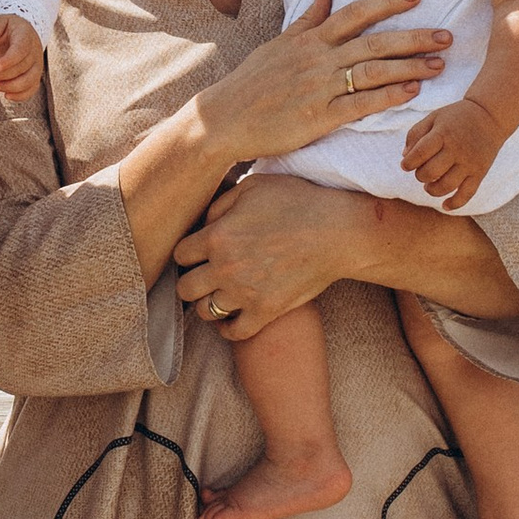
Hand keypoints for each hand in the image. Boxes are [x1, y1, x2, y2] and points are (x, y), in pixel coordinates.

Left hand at [0, 12, 44, 101]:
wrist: (21, 33)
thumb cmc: (8, 28)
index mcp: (25, 36)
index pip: (21, 50)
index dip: (10, 60)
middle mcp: (34, 51)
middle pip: (23, 67)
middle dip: (3, 75)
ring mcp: (36, 65)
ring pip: (29, 80)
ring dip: (11, 87)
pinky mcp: (34, 76)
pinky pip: (32, 89)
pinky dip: (21, 95)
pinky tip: (6, 95)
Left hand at [174, 177, 384, 341]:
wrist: (339, 231)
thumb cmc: (298, 201)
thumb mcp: (253, 186)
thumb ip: (220, 203)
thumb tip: (204, 222)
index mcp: (217, 236)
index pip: (180, 254)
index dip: (188, 253)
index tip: (199, 253)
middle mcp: (225, 268)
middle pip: (185, 288)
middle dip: (191, 281)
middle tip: (204, 276)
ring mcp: (245, 293)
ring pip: (205, 312)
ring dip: (208, 304)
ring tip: (218, 295)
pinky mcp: (266, 311)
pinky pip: (234, 332)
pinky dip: (228, 328)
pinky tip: (231, 318)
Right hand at [199, 0, 447, 168]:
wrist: (224, 118)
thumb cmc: (251, 83)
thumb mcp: (277, 45)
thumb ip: (307, 19)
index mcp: (309, 40)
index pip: (354, 14)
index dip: (386, 3)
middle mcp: (318, 59)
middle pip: (373, 42)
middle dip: (413, 37)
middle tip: (447, 35)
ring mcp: (319, 88)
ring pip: (372, 72)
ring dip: (409, 67)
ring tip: (439, 65)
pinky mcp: (318, 117)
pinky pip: (359, 104)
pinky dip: (387, 97)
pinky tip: (411, 93)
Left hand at [401, 96, 503, 207]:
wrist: (489, 116)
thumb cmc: (456, 117)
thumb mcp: (433, 118)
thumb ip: (415, 134)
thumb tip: (404, 156)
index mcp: (443, 134)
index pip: (420, 154)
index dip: (408, 163)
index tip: (406, 165)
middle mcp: (457, 149)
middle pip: (431, 172)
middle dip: (420, 176)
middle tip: (422, 172)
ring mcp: (469, 163)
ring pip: (446, 186)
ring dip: (432, 190)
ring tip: (429, 185)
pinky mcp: (479, 173)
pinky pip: (467, 194)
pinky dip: (455, 203)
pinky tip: (445, 205)